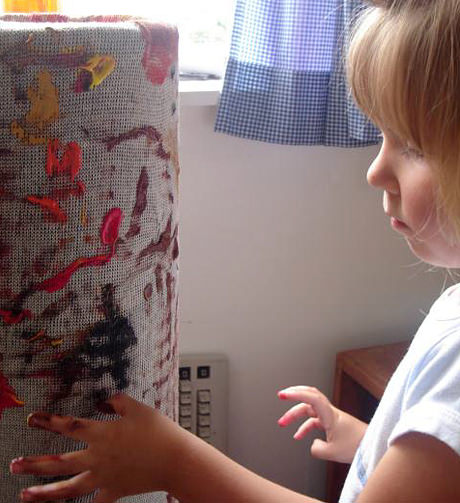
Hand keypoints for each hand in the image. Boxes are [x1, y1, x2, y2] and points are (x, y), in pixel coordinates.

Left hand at [10, 393, 185, 501]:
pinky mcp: (114, 491)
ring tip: (25, 494)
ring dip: (45, 492)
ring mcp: (104, 477)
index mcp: (103, 434)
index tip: (32, 419)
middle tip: (14, 464)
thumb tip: (103, 400)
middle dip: (34, 463)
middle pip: (59, 462)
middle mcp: (98, 457)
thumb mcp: (138, 408)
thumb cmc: (159, 432)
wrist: (175, 460)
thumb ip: (117, 402)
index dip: (48, 422)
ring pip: (68, 488)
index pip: (69, 426)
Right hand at [277, 385, 366, 462]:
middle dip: (294, 395)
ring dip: (295, 415)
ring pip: (309, 410)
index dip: (296, 394)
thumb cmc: (357, 446)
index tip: (283, 395)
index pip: (311, 397)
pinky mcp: (333, 423)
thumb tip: (312, 444)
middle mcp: (330, 412)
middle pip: (308, 398)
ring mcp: (331, 417)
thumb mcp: (332, 452)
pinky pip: (314, 421)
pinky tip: (298, 436)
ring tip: (283, 423)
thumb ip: (316, 449)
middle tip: (281, 396)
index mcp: (330, 414)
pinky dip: (304, 426)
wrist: (373, 446)